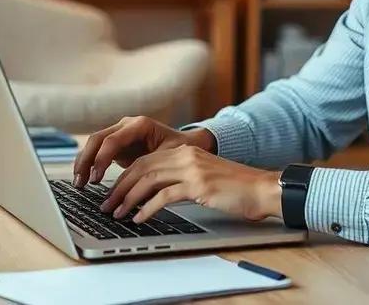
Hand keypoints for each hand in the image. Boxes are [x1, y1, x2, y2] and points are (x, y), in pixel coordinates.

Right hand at [72, 116, 216, 186]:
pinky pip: (97, 152)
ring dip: (83, 163)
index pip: (113, 139)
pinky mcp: (117, 145)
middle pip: (97, 139)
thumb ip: (153, 168)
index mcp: (140, 125)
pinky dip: (89, 165)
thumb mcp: (170, 157)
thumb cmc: (181, 149)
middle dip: (86, 160)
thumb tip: (140, 188)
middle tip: (82, 182)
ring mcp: (120, 134)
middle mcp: (126, 125)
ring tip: (79, 184)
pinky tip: (84, 180)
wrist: (187, 144)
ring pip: (93, 145)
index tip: (96, 177)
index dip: (102, 158)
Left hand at [99, 144, 282, 222]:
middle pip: (141, 168)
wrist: (262, 189)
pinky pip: (164, 196)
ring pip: (148, 180)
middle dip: (120, 187)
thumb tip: (152, 194)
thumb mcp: (203, 177)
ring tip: (117, 213)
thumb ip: (180, 178)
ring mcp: (192, 169)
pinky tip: (139, 218)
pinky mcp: (199, 185)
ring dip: (128, 198)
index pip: (145, 160)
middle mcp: (186, 156)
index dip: (125, 177)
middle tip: (106, 204)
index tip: (112, 192)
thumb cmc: (235, 188)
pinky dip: (147, 208)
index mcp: (185, 151)